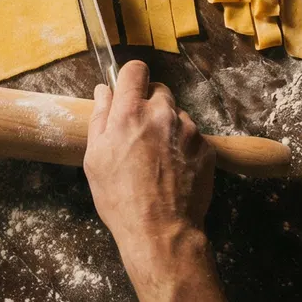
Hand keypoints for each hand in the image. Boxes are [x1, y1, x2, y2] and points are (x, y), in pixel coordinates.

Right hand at [83, 60, 214, 257]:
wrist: (160, 230)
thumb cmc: (119, 198)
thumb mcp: (95, 159)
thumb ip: (100, 118)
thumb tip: (104, 91)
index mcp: (130, 113)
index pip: (135, 70)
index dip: (130, 78)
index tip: (127, 92)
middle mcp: (162, 114)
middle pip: (158, 91)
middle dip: (148, 105)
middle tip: (138, 134)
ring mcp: (188, 130)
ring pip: (176, 115)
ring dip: (166, 127)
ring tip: (156, 158)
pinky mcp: (206, 148)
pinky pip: (192, 136)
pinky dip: (183, 146)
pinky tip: (173, 170)